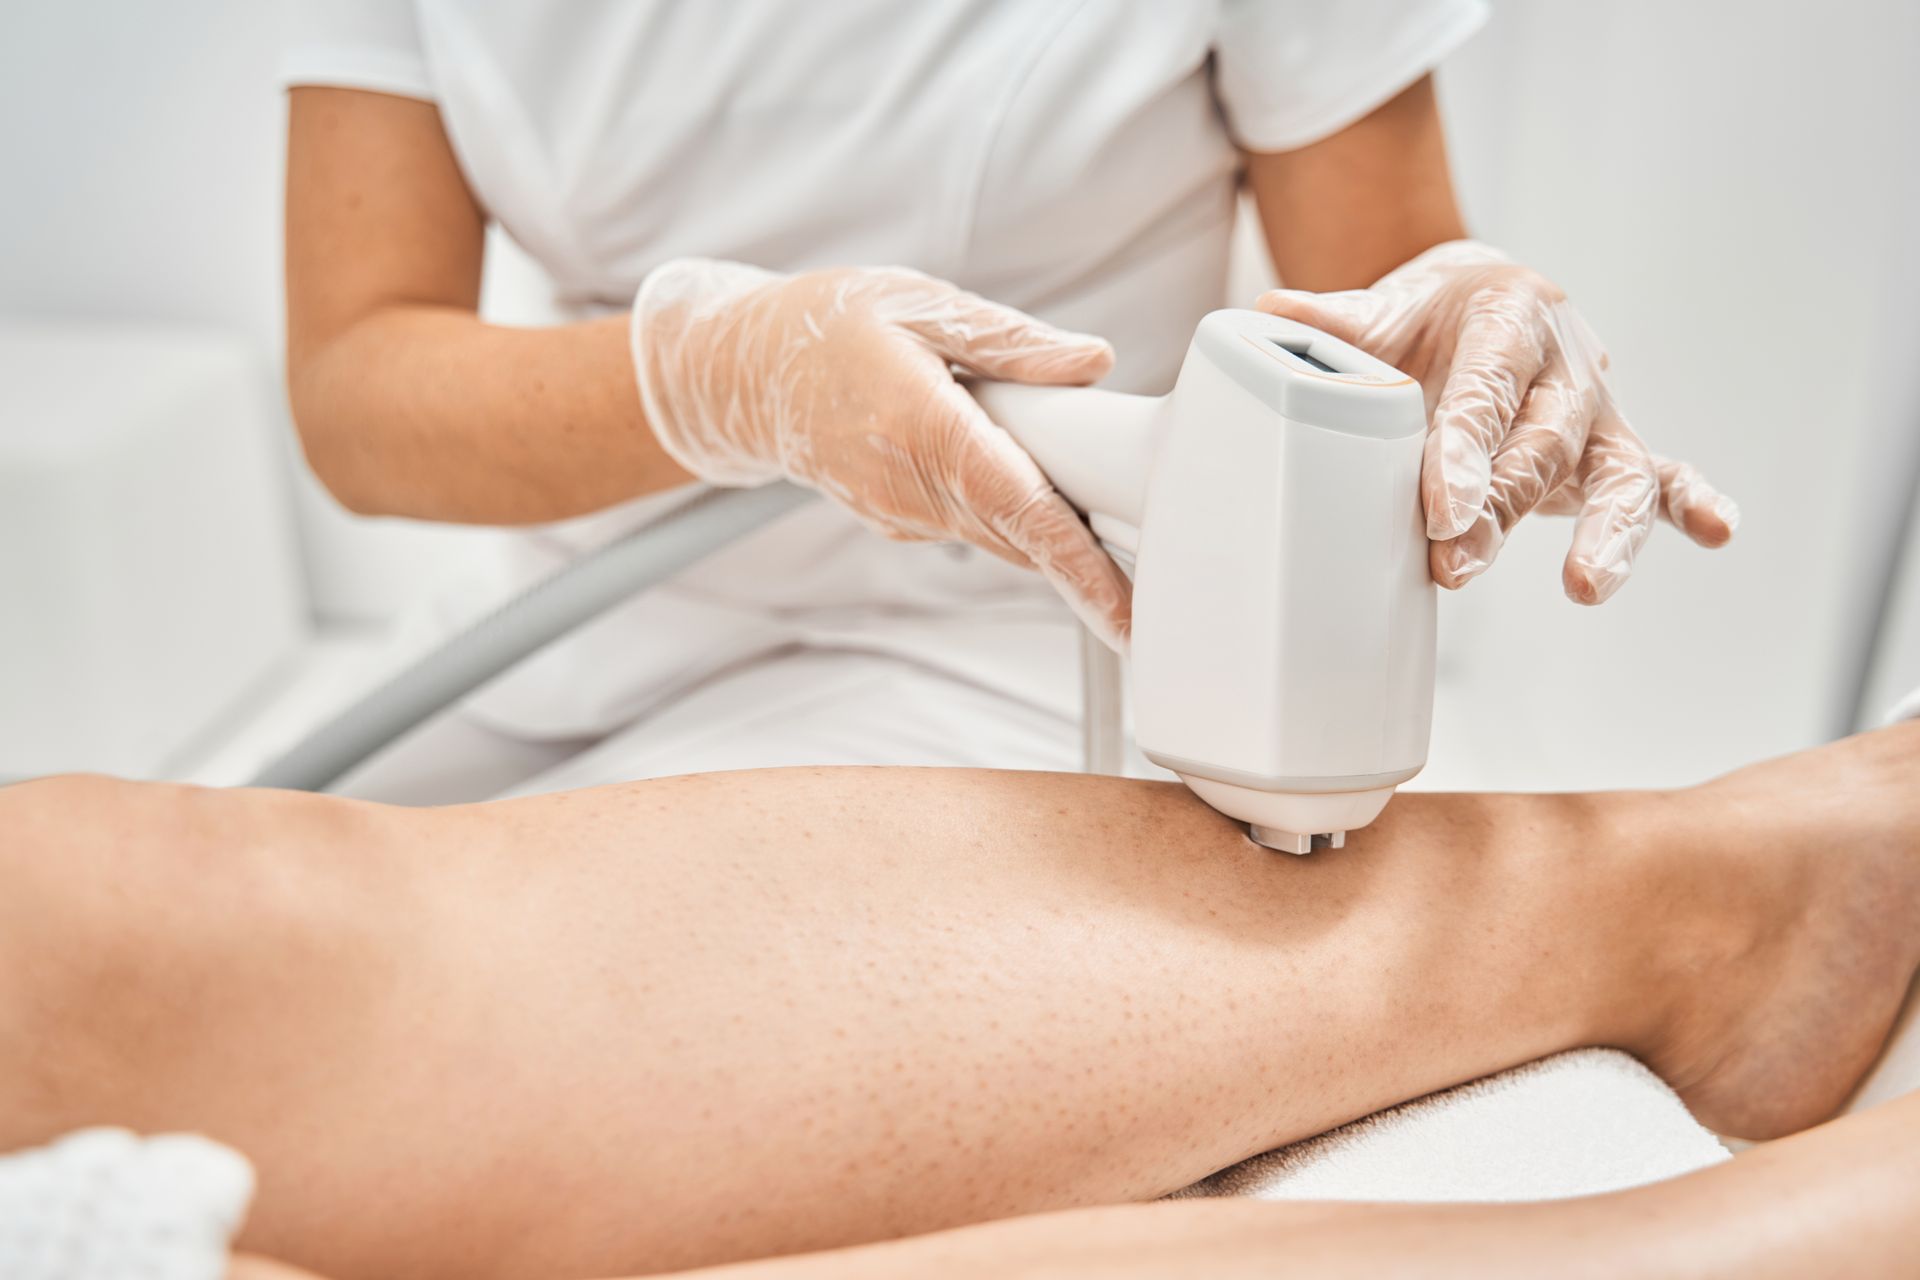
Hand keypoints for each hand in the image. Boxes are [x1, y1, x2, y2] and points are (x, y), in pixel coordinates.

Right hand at [632, 260, 1130, 644]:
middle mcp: (910, 486)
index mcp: (921, 426)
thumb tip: (1092, 361)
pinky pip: (977, 528)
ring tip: (1104, 514)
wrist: (741, 376)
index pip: (1017, 508)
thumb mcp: (921, 304)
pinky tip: (1028, 481)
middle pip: (1023, 537)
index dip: (1079, 565)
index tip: (1127, 612)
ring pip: (1004, 537)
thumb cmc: (828, 325)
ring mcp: (903, 514)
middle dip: (1093, 559)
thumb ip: (1012, 340)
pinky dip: (1014, 516)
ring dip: (1056, 533)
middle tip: (1165, 569)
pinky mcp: (902, 523)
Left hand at [1257, 241, 1736, 602]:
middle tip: (1456, 562)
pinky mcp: (1611, 454)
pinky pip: (1663, 479)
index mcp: (1506, 320)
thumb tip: (1272, 319)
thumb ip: (1336, 325)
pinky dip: (1690, 504)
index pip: (1485, 391)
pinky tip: (1717, 531)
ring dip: (1607, 531)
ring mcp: (1595, 416)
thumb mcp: (1384, 311)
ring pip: (1618, 472)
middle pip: (1539, 447)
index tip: (1440, 507)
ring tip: (1586, 584)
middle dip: (1502, 509)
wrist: (1482, 302)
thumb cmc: (1428, 319)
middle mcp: (1563, 368)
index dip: (1464, 450)